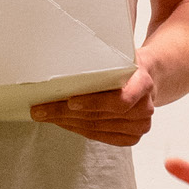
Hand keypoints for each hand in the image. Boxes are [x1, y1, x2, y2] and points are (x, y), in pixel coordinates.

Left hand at [30, 67, 154, 145]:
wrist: (147, 78)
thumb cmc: (126, 65)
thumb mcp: (119, 55)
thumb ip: (103, 58)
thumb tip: (66, 51)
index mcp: (143, 83)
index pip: (121, 100)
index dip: (95, 102)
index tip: (70, 101)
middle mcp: (144, 108)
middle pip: (100, 116)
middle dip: (66, 113)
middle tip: (41, 109)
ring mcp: (139, 126)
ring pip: (95, 127)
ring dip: (67, 122)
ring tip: (44, 115)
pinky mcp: (131, 138)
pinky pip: (99, 136)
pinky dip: (77, 129)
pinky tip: (61, 122)